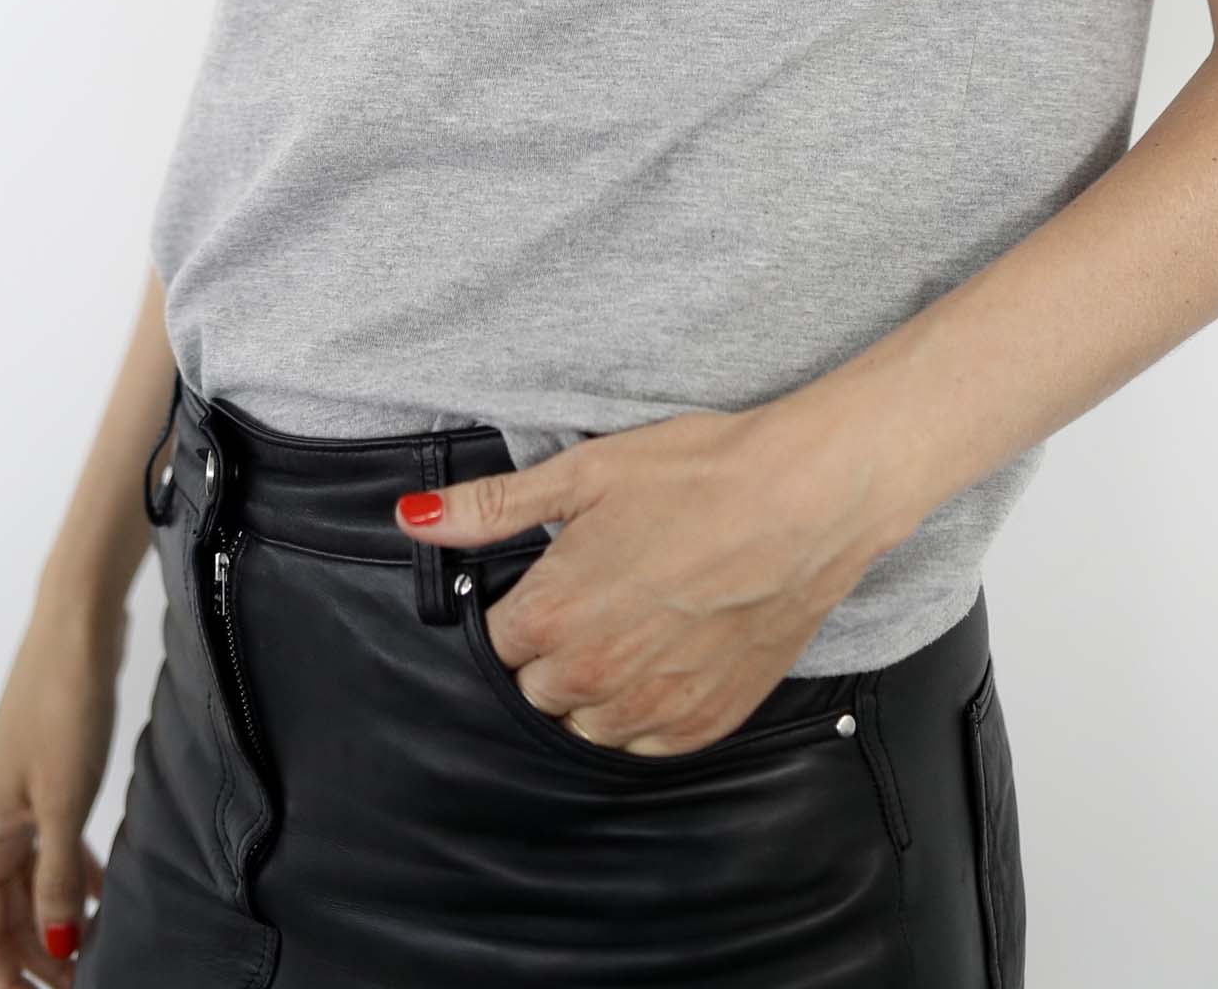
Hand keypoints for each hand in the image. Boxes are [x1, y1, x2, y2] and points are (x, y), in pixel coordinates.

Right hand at [0, 595, 124, 982]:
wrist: (76, 629)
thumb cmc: (62, 706)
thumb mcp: (64, 805)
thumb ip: (56, 882)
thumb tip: (55, 949)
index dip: (10, 979)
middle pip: (0, 918)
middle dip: (35, 957)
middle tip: (84, 982)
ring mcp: (8, 807)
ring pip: (23, 887)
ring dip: (52, 922)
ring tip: (93, 953)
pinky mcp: (37, 786)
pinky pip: (44, 852)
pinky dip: (66, 880)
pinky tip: (97, 898)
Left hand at [395, 398, 887, 756]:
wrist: (805, 500)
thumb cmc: (697, 473)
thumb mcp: (585, 472)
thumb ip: (492, 508)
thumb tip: (413, 520)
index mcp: (554, 615)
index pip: (498, 643)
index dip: (524, 606)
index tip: (555, 577)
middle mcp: (595, 676)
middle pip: (537, 688)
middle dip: (554, 647)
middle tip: (600, 593)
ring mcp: (651, 708)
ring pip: (586, 724)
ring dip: (596, 686)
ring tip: (635, 622)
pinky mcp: (703, 724)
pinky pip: (642, 744)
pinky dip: (644, 711)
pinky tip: (667, 655)